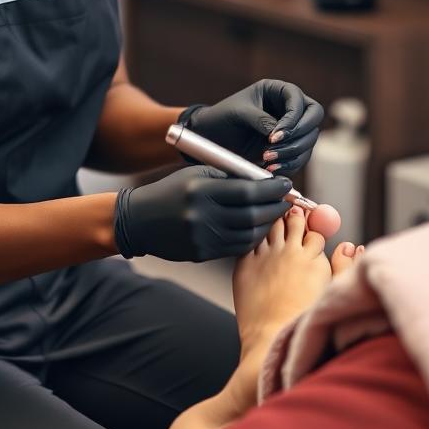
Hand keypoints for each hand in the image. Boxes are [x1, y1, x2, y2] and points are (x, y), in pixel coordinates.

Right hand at [113, 165, 292, 261]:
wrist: (140, 219)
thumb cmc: (172, 190)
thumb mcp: (197, 174)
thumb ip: (230, 176)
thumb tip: (265, 179)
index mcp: (202, 190)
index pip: (249, 191)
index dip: (272, 189)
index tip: (286, 184)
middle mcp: (202, 215)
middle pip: (253, 215)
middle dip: (275, 207)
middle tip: (287, 200)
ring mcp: (202, 238)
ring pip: (249, 235)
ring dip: (268, 225)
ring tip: (275, 214)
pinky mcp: (202, 253)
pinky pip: (237, 248)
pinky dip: (253, 238)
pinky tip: (258, 228)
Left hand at [183, 79, 323, 174]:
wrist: (211, 136)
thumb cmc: (222, 117)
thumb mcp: (238, 113)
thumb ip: (260, 119)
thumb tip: (279, 135)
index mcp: (279, 91)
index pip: (300, 102)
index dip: (292, 120)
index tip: (273, 136)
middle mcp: (289, 108)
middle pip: (313, 119)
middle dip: (298, 136)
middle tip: (274, 148)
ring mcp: (292, 129)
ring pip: (309, 141)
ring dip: (292, 154)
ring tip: (267, 161)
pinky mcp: (288, 148)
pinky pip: (300, 158)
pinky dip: (289, 165)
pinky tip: (271, 169)